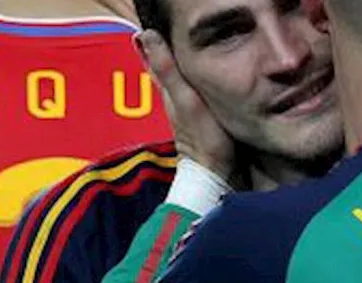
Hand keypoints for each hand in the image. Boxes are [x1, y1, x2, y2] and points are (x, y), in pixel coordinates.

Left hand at [137, 30, 235, 181]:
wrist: (215, 174)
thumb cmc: (204, 138)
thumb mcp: (185, 99)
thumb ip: (167, 69)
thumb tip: (146, 35)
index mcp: (168, 92)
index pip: (156, 61)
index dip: (155, 45)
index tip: (158, 30)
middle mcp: (174, 101)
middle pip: (167, 72)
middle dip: (168, 55)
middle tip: (174, 39)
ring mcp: (186, 113)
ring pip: (180, 84)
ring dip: (183, 70)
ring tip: (191, 55)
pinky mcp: (200, 123)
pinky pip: (194, 97)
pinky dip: (195, 86)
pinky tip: (204, 84)